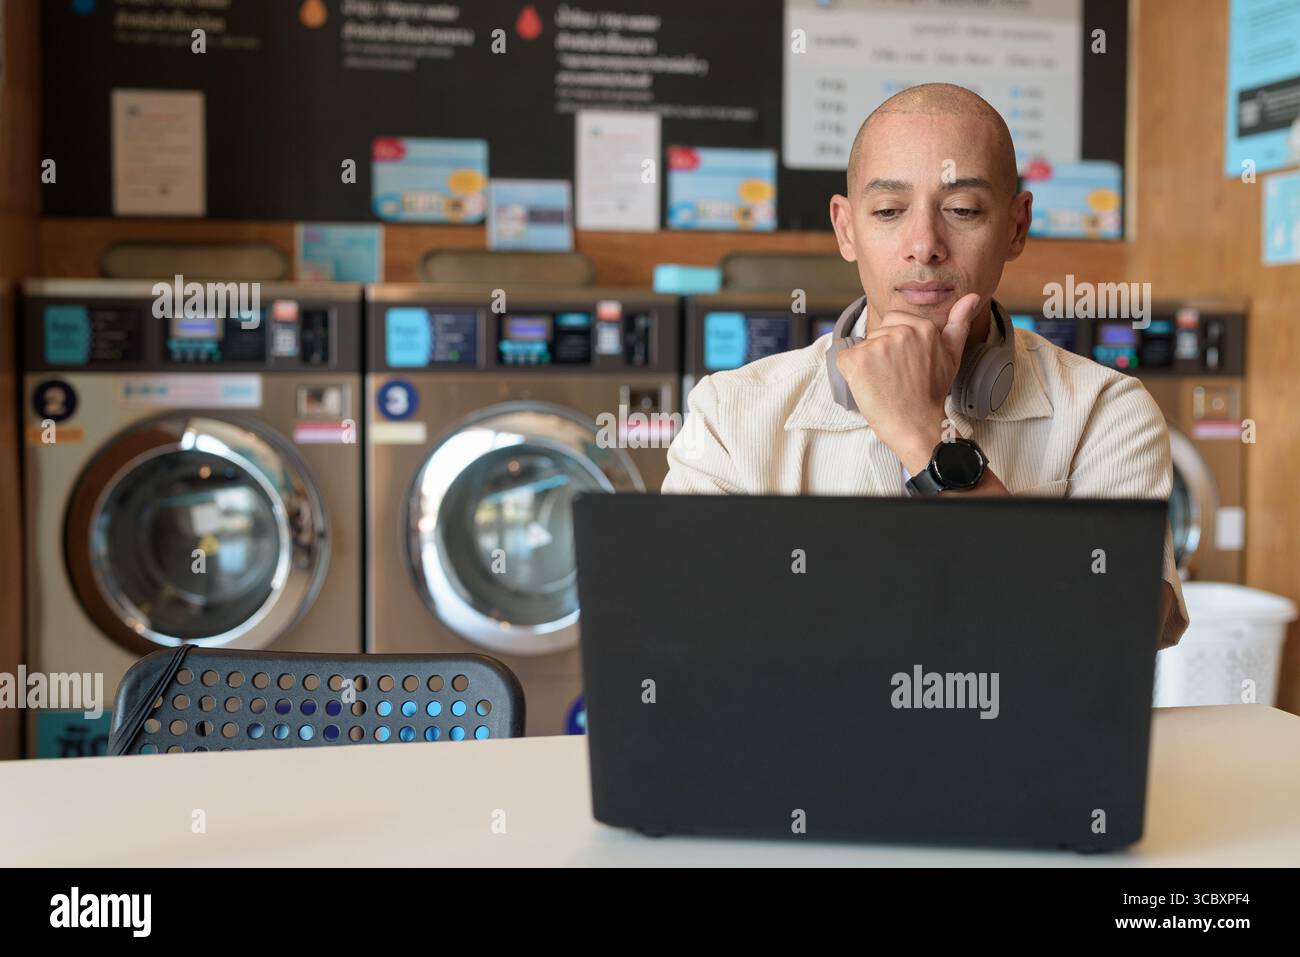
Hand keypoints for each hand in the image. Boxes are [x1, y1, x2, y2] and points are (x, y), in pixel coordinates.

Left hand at [833, 292, 981, 473]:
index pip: (894, 321)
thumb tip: (972, 296)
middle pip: (876, 332)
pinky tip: (867, 386)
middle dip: (881, 353)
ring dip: (867, 365)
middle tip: (895, 377)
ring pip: (861, 347)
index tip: (905, 365)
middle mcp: (900, 332)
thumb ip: (958, 323)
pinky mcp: (856, 361)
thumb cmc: (931, 393)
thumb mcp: (951, 356)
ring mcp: (877, 345)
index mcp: (922, 327)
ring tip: (884, 383)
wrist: (916, 425)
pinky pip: (843, 359)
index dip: (896, 345)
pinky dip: (849, 373)